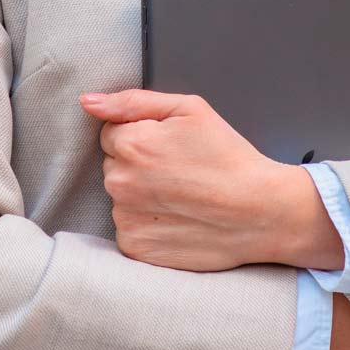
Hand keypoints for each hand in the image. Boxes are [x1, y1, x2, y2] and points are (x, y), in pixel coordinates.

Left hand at [82, 88, 316, 271]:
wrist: (261, 212)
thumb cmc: (229, 158)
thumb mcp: (189, 109)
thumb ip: (133, 101)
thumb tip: (88, 102)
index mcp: (131, 143)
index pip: (112, 134)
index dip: (143, 137)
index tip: (172, 149)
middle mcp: (120, 182)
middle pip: (114, 165)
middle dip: (139, 166)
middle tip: (180, 173)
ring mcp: (125, 218)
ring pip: (121, 198)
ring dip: (141, 197)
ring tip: (182, 198)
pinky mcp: (135, 248)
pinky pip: (129, 229)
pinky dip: (147, 226)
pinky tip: (176, 220)